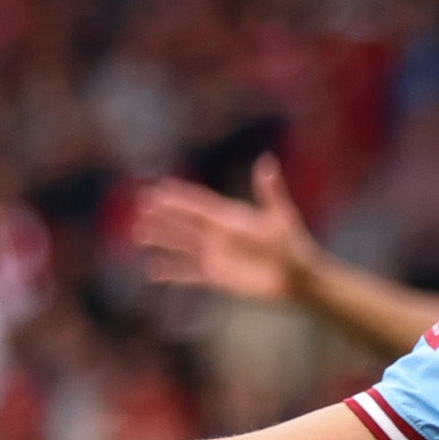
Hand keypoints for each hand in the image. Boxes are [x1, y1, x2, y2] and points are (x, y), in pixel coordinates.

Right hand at [133, 156, 318, 304]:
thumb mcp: (281, 216)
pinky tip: (155, 271)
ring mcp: (217, 256)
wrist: (299, 278)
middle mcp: (219, 236)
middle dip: (163, 215)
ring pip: (182, 246)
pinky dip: (173, 273)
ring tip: (139, 233)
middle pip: (185, 223)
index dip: (180, 197)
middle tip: (141, 205)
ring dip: (162, 240)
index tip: (159, 188)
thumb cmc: (294, 245)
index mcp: (231, 219)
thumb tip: (266, 161)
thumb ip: (270, 191)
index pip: (199, 205)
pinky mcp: (218, 277)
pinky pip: (190, 275)